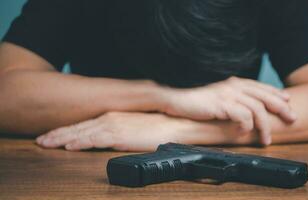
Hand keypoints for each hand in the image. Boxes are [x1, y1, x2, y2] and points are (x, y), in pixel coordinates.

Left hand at [36, 112, 183, 151]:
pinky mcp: (119, 134)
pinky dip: (80, 142)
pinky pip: (95, 139)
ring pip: (82, 132)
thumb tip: (112, 140)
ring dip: (62, 138)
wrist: (176, 125)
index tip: (54, 136)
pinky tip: (69, 146)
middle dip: (58, 133)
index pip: (86, 123)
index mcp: (113, 115)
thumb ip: (121, 131)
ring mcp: (114, 125)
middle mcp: (110, 117)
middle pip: (79, 127)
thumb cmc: (160, 127)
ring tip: (46, 143)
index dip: (68, 130)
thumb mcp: (136, 127)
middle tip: (41, 139)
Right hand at [161, 77, 295, 144]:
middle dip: (281, 108)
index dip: (276, 94)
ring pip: (256, 109)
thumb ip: (231, 97)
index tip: (287, 101)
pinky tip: (245, 133)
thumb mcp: (216, 94)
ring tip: (266, 139)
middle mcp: (233, 86)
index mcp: (233, 82)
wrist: (174, 97)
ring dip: (264, 126)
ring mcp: (227, 94)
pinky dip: (246, 126)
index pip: (260, 87)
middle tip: (292, 118)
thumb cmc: (194, 99)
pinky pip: (241, 116)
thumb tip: (243, 108)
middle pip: (264, 96)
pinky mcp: (220, 105)